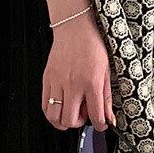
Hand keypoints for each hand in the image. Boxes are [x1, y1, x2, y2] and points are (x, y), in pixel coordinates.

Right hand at [42, 11, 116, 131]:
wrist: (74, 28)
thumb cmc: (92, 45)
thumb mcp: (106, 70)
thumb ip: (106, 96)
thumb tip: (109, 117)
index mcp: (91, 82)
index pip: (95, 115)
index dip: (100, 125)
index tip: (101, 123)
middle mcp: (73, 84)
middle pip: (70, 120)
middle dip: (79, 123)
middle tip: (84, 115)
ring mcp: (57, 82)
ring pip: (54, 116)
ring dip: (62, 121)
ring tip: (70, 112)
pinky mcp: (47, 79)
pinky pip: (44, 104)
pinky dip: (51, 111)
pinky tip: (60, 105)